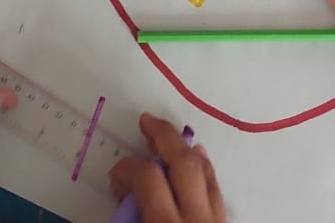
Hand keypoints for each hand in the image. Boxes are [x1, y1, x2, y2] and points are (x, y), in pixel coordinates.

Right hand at [109, 114, 225, 222]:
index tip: (117, 172)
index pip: (148, 179)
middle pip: (184, 163)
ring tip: (170, 136)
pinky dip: (206, 171)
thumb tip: (122, 191)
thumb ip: (128, 218)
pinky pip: (217, 190)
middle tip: (147, 122)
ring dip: (187, 150)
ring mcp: (216, 221)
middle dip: (164, 137)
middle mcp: (196, 218)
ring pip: (206, 173)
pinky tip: (199, 162)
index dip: (128, 167)